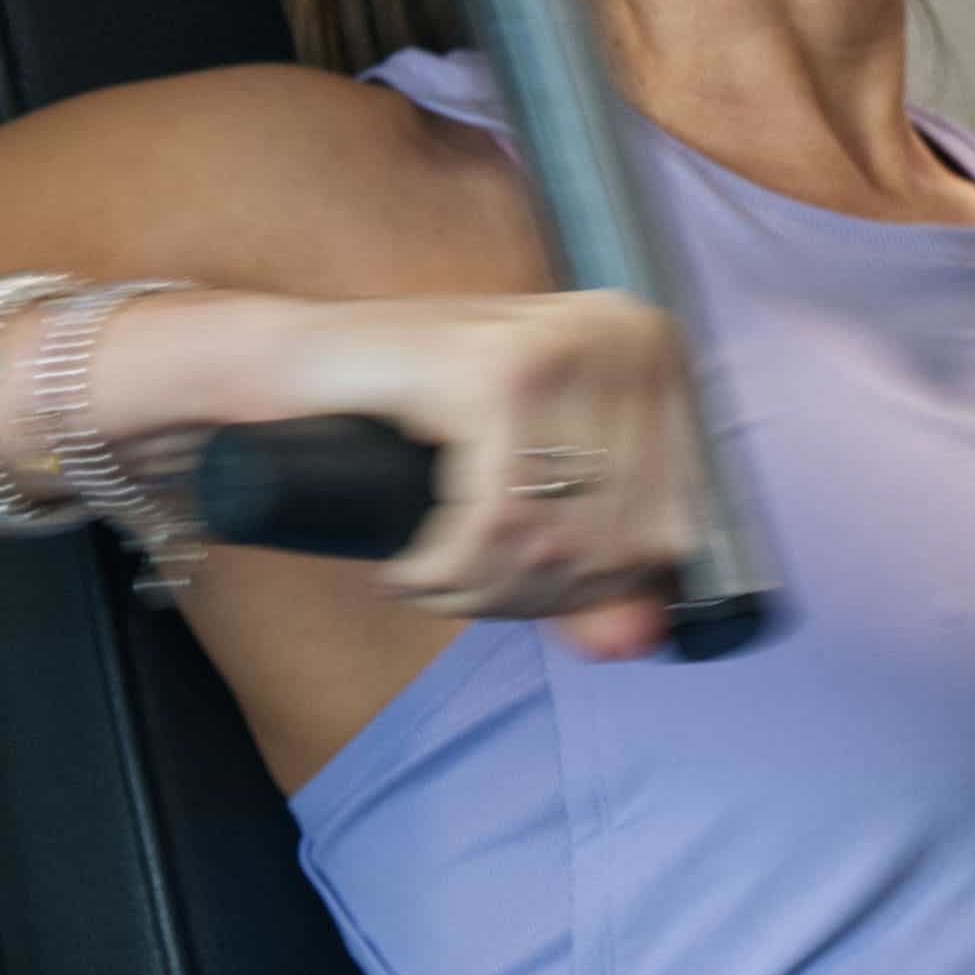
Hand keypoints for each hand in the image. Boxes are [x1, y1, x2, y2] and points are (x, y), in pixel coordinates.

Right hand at [99, 284, 701, 658]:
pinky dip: (443, 570)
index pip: (676, 523)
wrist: (299, 368)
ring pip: (554, 543)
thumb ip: (595, 566)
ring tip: (434, 572)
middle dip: (531, 595)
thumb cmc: (420, 429)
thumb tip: (640, 640)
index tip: (535, 597)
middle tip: (462, 585)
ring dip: (480, 590)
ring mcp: (564, 345)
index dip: (601, 588)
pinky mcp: (493, 373)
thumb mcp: (527, 491)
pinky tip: (410, 562)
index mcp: (656, 353)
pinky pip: (492, 526)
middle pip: (616, 542)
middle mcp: (627, 335)